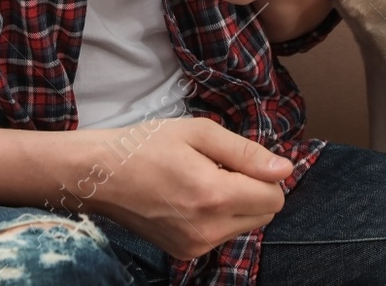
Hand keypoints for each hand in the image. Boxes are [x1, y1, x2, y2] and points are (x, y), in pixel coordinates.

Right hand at [73, 117, 291, 259]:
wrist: (101, 175)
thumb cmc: (147, 145)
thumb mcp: (198, 132)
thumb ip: (246, 152)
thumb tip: (285, 169)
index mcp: (213, 195)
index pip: (275, 197)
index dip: (264, 174)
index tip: (236, 160)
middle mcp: (208, 228)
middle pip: (265, 214)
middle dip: (252, 190)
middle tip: (216, 168)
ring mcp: (196, 246)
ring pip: (246, 226)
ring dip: (235, 205)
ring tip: (199, 182)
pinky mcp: (185, 253)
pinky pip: (222, 236)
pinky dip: (217, 218)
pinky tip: (189, 199)